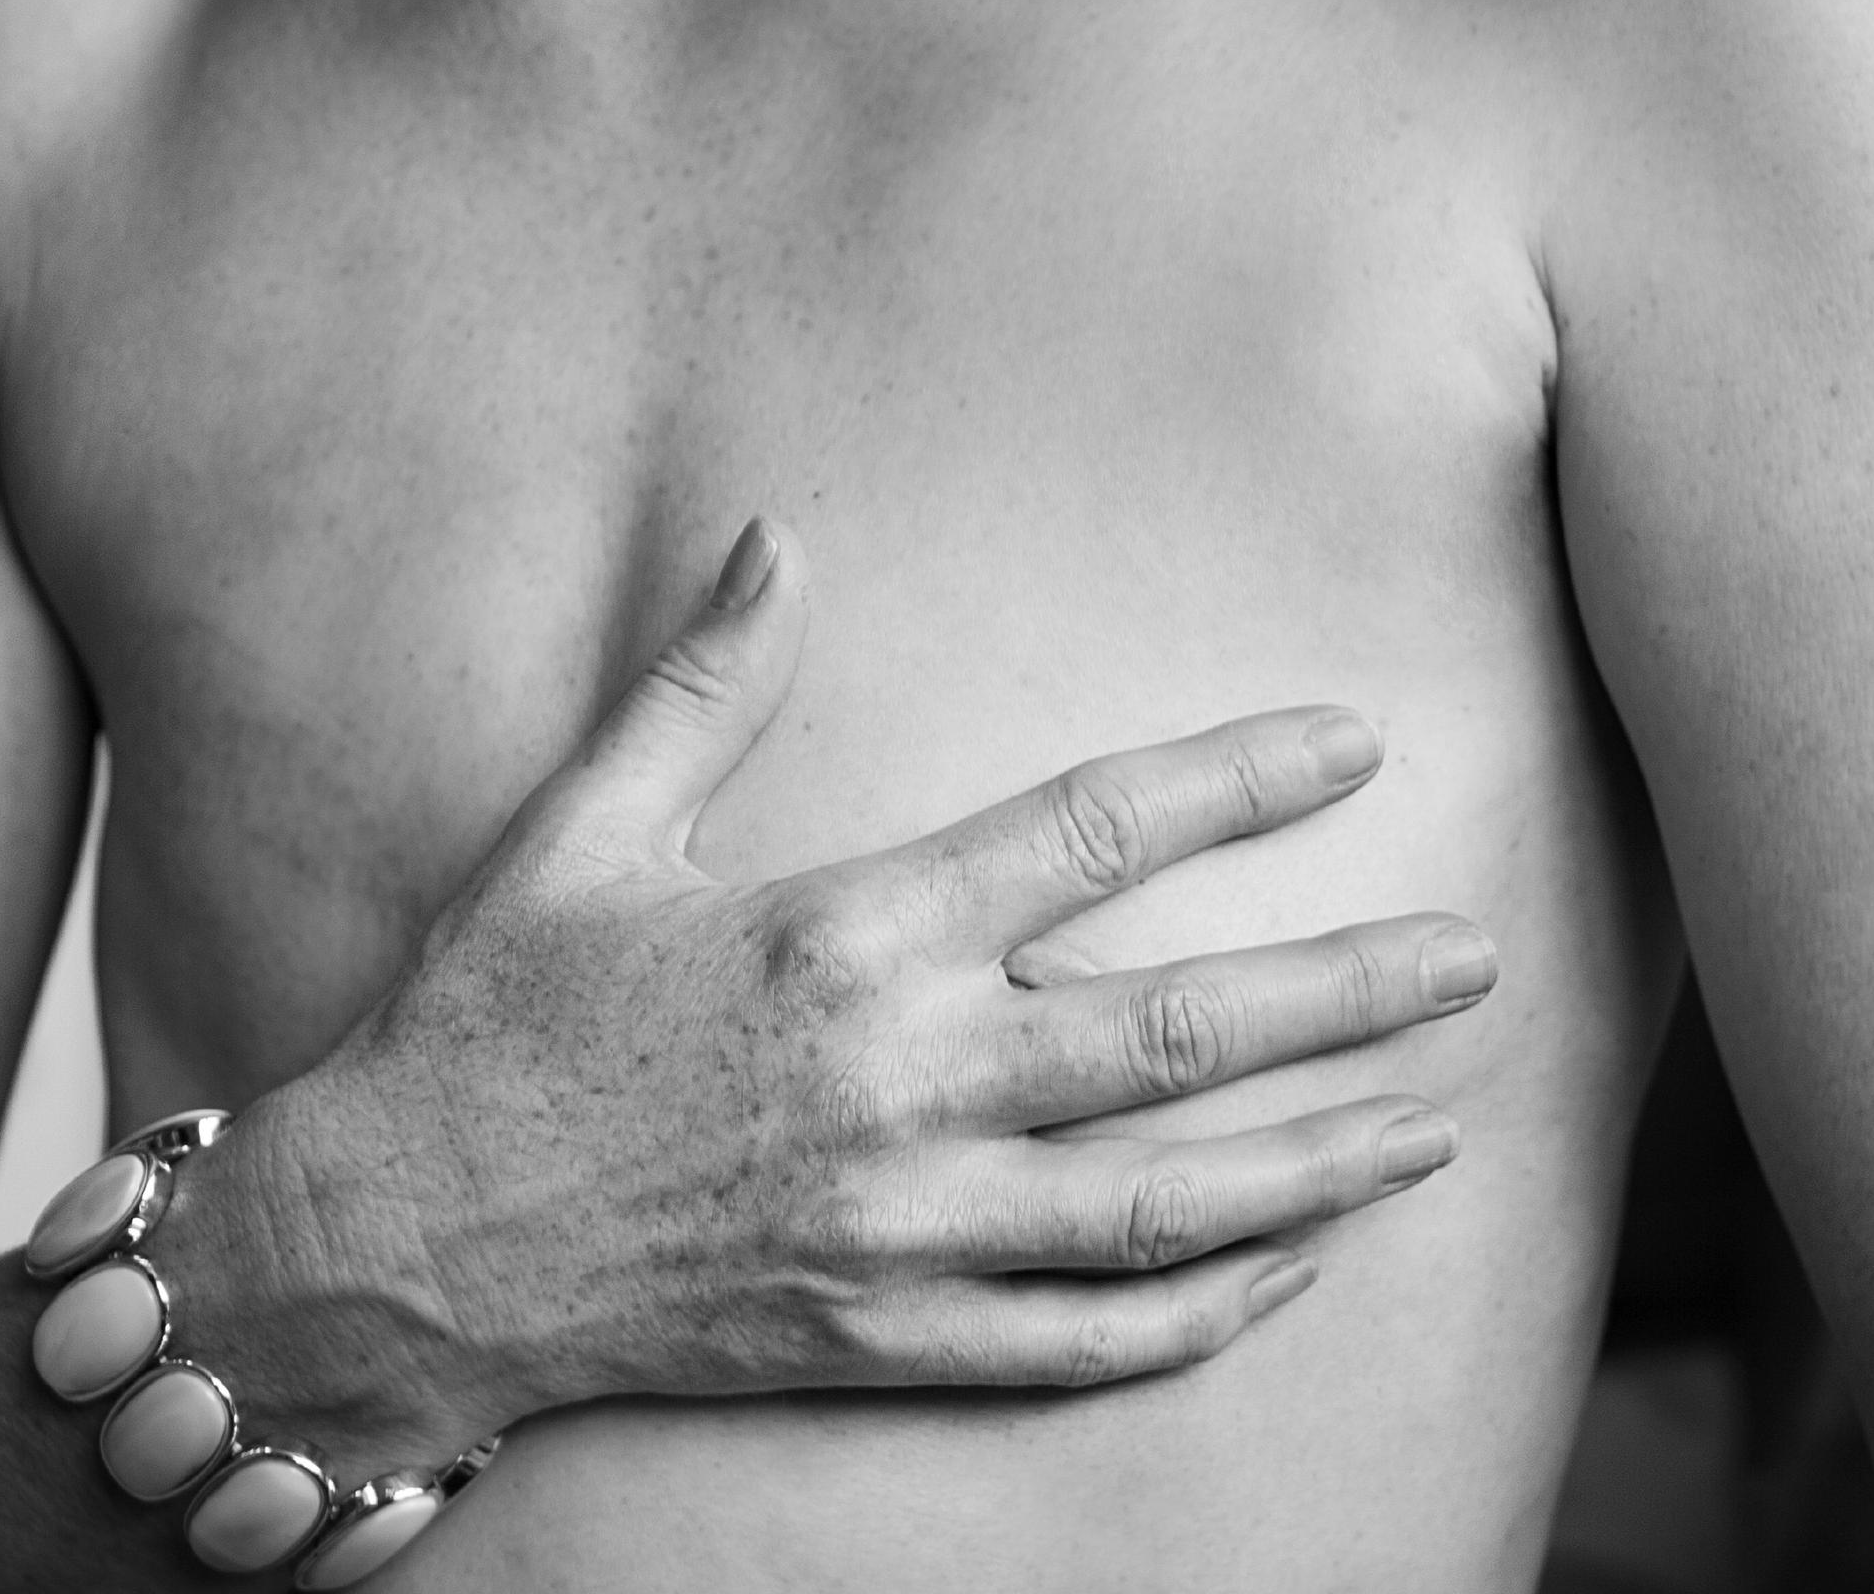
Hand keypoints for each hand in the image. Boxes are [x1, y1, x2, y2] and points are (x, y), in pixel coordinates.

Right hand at [201, 519, 1491, 1456]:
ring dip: (1322, 1163)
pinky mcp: (883, 1334)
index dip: (1235, 782)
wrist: (396, 1242)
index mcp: (835, 935)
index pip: (1085, 833)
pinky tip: (1290, 1266)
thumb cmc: (487, 1025)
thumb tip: (779, 534)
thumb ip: (703, 683)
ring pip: (1167, 1202)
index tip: (1352, 746)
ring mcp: (900, 1224)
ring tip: (1444, 1124)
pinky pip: (1084, 1338)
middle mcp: (895, 1082)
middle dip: (1346, 994)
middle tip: (1476, 960)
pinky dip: (1203, 1310)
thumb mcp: (582, 832)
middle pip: (1176, 1031)